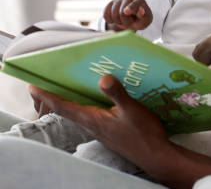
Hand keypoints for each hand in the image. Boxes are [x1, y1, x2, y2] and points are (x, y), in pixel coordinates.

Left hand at [28, 75, 172, 170]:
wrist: (154, 155)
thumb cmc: (142, 133)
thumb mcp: (132, 110)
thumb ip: (117, 93)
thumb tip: (103, 77)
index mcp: (92, 118)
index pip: (63, 106)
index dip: (47, 96)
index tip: (33, 86)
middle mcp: (91, 124)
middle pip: (64, 111)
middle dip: (51, 98)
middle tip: (43, 85)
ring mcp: (99, 129)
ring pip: (75, 113)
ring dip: (65, 102)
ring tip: (63, 88)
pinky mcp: (107, 130)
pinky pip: (87, 116)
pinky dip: (81, 105)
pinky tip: (91, 99)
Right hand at [103, 0, 152, 30]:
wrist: (133, 16)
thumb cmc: (141, 19)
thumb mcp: (146, 20)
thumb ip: (144, 16)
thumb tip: (140, 10)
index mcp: (139, 1)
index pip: (134, 5)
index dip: (130, 8)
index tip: (126, 11)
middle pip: (122, 13)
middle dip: (125, 22)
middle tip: (130, 22)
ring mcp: (118, 0)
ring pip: (113, 14)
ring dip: (118, 22)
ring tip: (124, 21)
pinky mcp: (110, 4)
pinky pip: (105, 14)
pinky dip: (110, 20)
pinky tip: (115, 20)